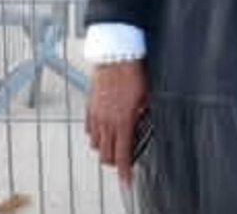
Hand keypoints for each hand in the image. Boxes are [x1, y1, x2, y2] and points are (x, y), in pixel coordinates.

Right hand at [87, 59, 149, 186]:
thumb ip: (143, 116)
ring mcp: (97, 116)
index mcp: (123, 122)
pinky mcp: (89, 109)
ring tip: (114, 144)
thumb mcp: (146, 97)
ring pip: (96, 146)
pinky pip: (89, 131)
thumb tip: (144, 124)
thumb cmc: (132, 74)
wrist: (115, 58)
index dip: (124, 171)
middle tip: (123, 159)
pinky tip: (103, 131)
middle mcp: (108, 123)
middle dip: (115, 162)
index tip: (127, 179)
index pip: (122, 156)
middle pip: (106, 156)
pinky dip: (95, 136)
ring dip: (104, 149)